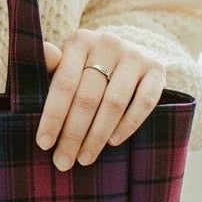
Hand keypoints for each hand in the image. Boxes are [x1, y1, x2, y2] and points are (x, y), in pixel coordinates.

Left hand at [35, 33, 165, 169]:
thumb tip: (44, 53)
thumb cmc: (86, 67)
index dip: (53, 116)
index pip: (64, 83)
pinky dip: (128, 125)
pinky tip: (113, 142)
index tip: (44, 144)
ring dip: (98, 135)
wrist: (126, 55)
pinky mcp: (157, 68)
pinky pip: (144, 102)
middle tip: (63, 161)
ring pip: (114, 102)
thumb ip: (51, 67)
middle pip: (88, 96)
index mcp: (80, 41)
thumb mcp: (66, 65)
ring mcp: (135, 55)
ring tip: (85, 158)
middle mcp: (108, 43)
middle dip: (73, 134)